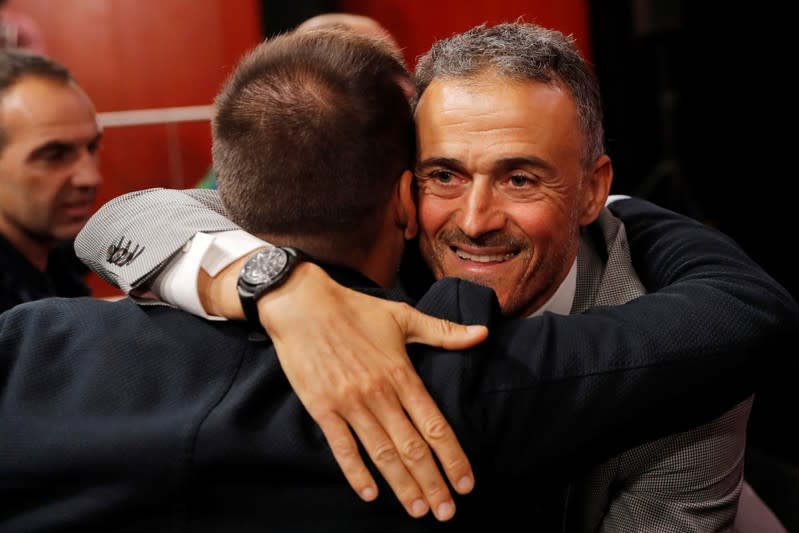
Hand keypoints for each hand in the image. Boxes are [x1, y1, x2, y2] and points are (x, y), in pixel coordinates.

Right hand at [258, 263, 487, 520]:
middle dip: (432, 483)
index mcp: (401, 374)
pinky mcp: (322, 408)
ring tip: (418, 510)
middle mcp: (379, 393)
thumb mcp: (402, 316)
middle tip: (447, 513)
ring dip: (402, 485)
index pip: (435, 425)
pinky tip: (371, 494)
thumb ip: (444, 332)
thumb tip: (483, 333)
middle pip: (412, 447)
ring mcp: (350, 403)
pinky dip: (356, 473)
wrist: (302, 305)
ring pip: (382, 453)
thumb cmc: (355, 310)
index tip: (466, 484)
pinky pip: (342, 448)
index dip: (452, 457)